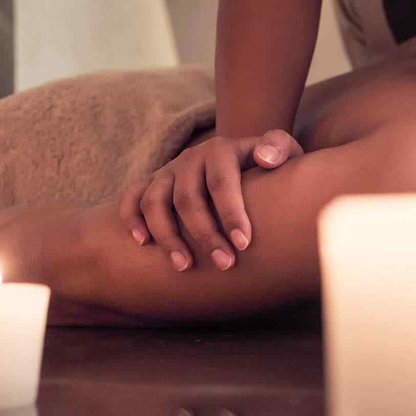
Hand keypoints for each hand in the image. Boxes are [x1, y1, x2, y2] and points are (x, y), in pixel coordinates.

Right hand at [120, 131, 302, 271]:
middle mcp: (191, 158)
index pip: (221, 183)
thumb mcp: (284, 152)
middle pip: (188, 199)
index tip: (244, 244)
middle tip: (224, 264)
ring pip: (155, 202)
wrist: (242, 155)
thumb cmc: (269, 165)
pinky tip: (143, 243)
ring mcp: (168, 170)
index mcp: (221, 151)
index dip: (231, 213)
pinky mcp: (152, 182)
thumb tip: (265, 159)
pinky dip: (132, 219)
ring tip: (184, 266)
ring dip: (167, 236)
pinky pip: (131, 198)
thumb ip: (280, 148)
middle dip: (205, 235)